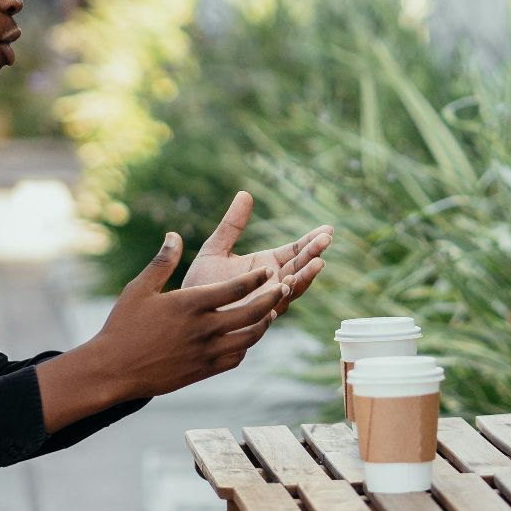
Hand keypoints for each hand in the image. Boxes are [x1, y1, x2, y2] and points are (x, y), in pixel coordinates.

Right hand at [89, 232, 286, 399]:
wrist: (113, 371)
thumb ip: (162, 262)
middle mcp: (203, 329)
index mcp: (189, 304)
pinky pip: (235, 358)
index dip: (256, 279)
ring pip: (249, 338)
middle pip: (251, 313)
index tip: (268, 270)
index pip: (234, 288)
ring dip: (264, 323)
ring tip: (270, 312)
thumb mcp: (139, 288)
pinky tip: (245, 337)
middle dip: (272, 298)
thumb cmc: (123, 326)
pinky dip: (245, 346)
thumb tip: (174, 234)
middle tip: (284, 287)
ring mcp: (205, 353)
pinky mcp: (204, 370)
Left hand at [182, 191, 330, 314]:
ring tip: (318, 262)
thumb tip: (245, 193)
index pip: (295, 250)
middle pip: (300, 267)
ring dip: (305, 276)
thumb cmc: (200, 282)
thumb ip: (232, 225)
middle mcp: (271, 283)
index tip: (328, 229)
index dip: (311, 241)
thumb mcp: (215, 248)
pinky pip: (273, 306)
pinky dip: (282, 296)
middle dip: (313, 254)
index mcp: (266, 263)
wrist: (183, 314)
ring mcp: (266, 301)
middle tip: (327, 240)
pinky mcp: (255, 317)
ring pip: (292, 289)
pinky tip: (288, 283)